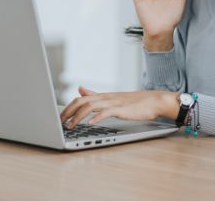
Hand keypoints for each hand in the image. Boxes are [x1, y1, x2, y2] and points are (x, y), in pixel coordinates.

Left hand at [59, 86, 178, 128]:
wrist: (155, 101)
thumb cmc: (135, 102)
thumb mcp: (112, 98)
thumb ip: (95, 94)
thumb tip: (80, 89)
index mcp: (103, 96)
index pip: (80, 99)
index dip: (68, 107)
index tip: (59, 117)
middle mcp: (106, 98)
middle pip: (81, 101)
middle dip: (68, 112)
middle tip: (59, 123)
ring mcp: (114, 102)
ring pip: (91, 106)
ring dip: (78, 116)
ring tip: (70, 125)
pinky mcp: (122, 109)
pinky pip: (107, 112)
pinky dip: (97, 117)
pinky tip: (90, 123)